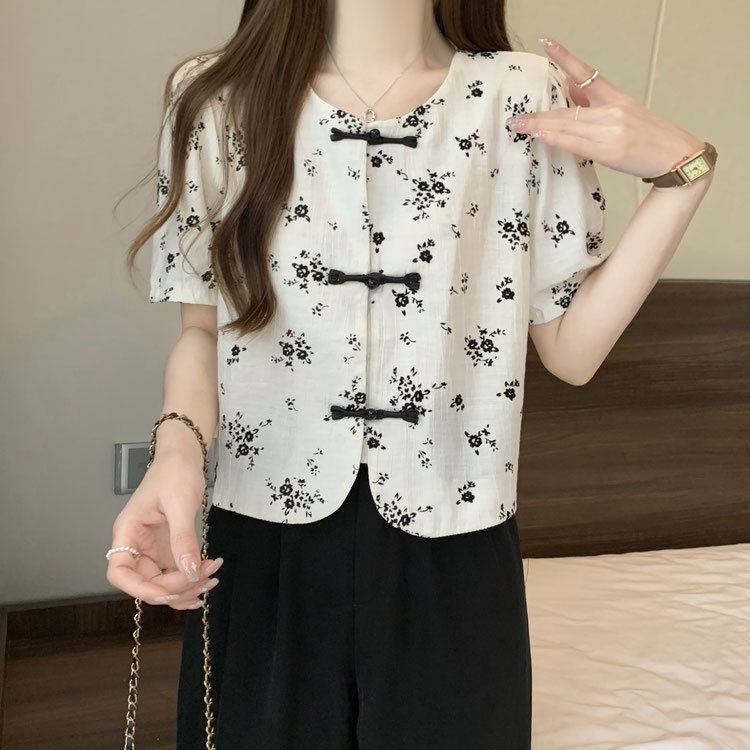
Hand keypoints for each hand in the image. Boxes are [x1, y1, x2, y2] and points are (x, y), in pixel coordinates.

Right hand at [106, 452, 222, 608]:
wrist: (185, 456)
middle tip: (202, 579)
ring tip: (210, 577)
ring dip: (186, 587)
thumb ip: (182, 539)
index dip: (139, 588)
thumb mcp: (179, 504)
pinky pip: (177, 572)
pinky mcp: (169, 547)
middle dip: (175, 587)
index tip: (167, 592)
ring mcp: (154, 548)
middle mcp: (137, 543)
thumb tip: (188, 571)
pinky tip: (208, 573)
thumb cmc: (174, 470)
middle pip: (146, 582)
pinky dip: (192, 577)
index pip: (120, 572)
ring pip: (164, 582)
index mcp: (128, 531)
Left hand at [506, 37, 705, 179]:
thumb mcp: (623, 110)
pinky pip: (577, 143)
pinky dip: (557, 138)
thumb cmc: (647, 135)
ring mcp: (611, 130)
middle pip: (567, 108)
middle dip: (539, 111)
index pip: (585, 72)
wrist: (675, 156)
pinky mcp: (610, 151)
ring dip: (540, 125)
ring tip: (519, 126)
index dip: (564, 56)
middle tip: (515, 115)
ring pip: (568, 125)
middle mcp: (612, 110)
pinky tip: (541, 135)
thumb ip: (594, 100)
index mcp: (615, 96)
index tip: (546, 43)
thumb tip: (569, 85)